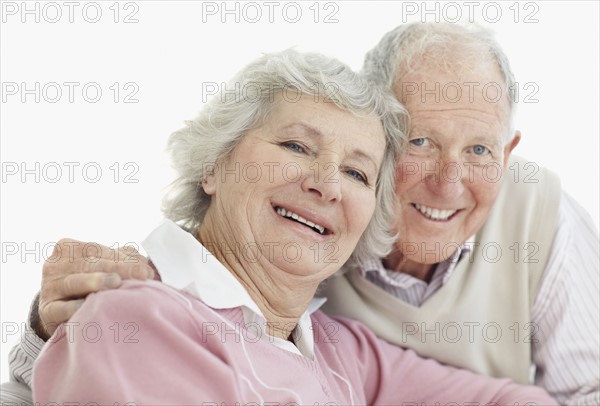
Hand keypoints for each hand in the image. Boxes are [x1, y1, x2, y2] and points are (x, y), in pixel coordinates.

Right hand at [35, 239, 154, 339]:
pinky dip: (74, 308)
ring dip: (95, 282)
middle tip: (143, 276)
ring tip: (116, 283)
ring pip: (74, 282)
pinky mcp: (46, 311)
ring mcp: (48, 287)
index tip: (147, 271)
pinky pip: (60, 309)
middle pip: (90, 264)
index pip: (99, 250)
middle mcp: (55, 264)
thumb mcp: (102, 265)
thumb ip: (123, 258)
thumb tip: (146, 262)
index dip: (124, 259)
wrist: (59, 310)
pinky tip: (88, 307)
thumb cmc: (88, 281)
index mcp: (68, 247)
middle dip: (120, 269)